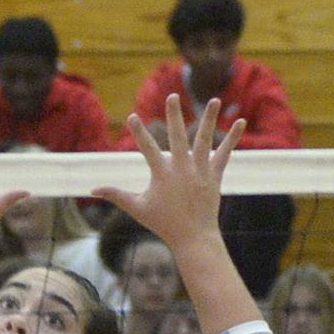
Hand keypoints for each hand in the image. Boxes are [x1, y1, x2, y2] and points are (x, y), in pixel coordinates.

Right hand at [93, 94, 245, 252]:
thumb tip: (93, 190)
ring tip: (213, 99)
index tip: (132, 116)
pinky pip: (225, 153)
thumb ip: (115, 195)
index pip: (147, 148)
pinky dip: (233, 138)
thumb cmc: (162, 223)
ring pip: (204, 140)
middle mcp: (182, 169)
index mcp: (162, 174)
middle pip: (177, 136)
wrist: (193, 237)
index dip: (138, 132)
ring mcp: (200, 171)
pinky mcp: (214, 175)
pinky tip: (240, 121)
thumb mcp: (136, 208)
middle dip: (173, 115)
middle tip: (172, 96)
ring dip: (209, 119)